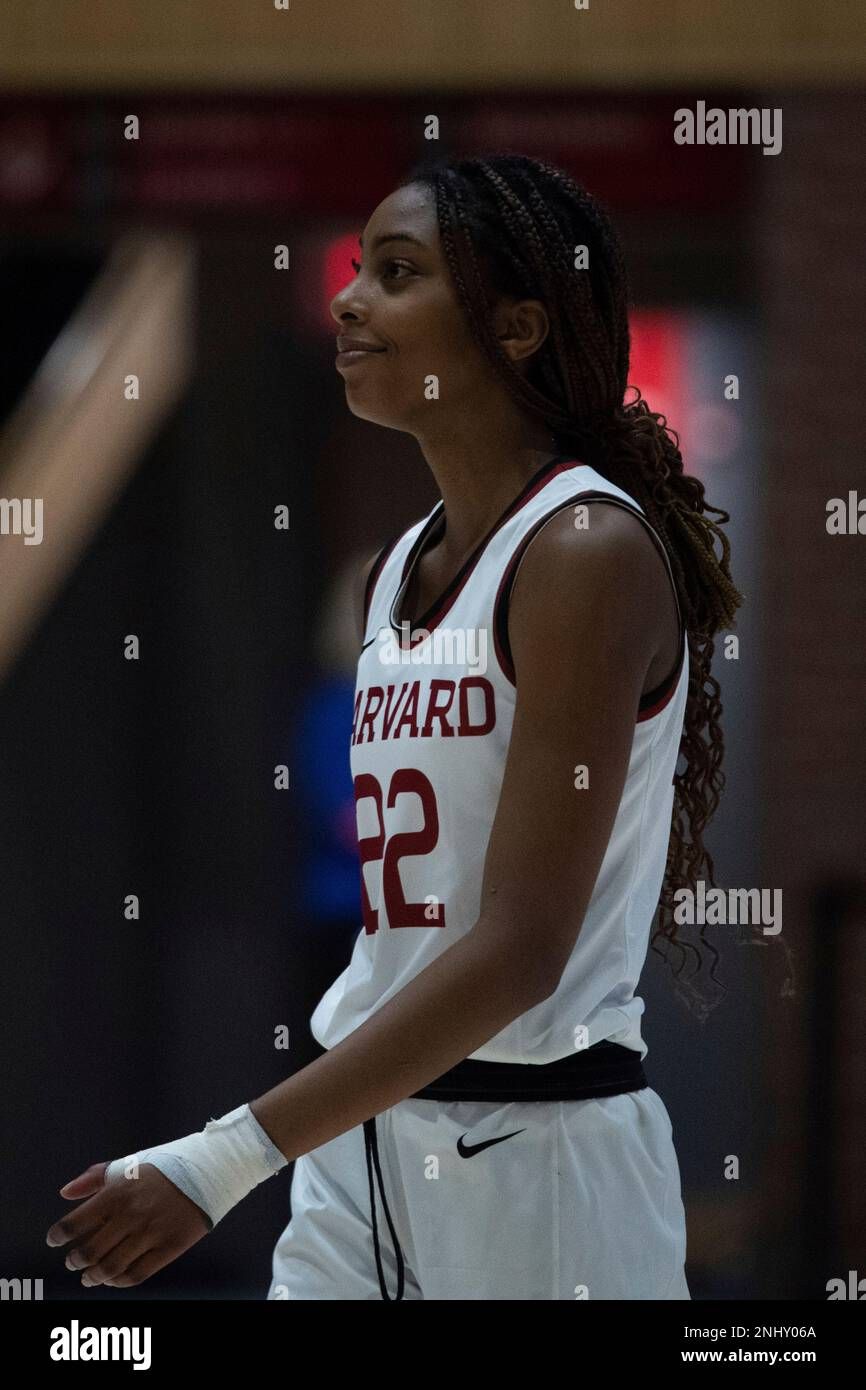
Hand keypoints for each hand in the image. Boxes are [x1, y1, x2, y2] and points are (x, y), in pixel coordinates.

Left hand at [46, 1160, 210, 1287]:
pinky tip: (113, 1279)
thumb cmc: (164, 1167)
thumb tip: (65, 1193)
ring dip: (94, 1276)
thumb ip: (94, 1178)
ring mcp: (150, 1233)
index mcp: (117, 1192)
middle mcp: (131, 1215)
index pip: (76, 1222)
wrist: (208, 1171)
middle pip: (91, 1251)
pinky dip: (119, 1281)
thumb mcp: (127, 1164)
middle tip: (72, 1263)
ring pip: (111, 1267)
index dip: (59, 1235)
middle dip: (75, 1261)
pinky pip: (137, 1274)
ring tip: (89, 1277)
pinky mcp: (169, 1247)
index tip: (53, 1240)